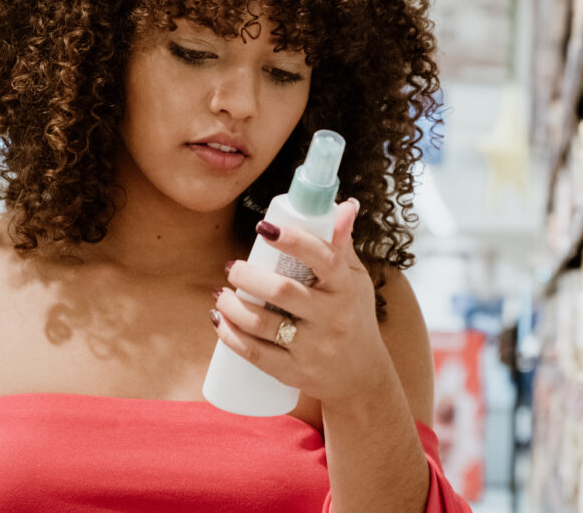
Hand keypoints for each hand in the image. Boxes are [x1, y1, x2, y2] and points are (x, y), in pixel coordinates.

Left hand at [212, 198, 392, 405]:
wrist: (363, 377)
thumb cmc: (354, 317)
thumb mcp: (355, 281)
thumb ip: (342, 244)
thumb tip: (345, 205)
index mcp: (346, 287)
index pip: (323, 258)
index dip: (293, 241)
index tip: (264, 228)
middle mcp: (332, 318)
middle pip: (282, 292)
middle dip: (248, 276)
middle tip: (232, 267)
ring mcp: (314, 348)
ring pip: (262, 323)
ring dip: (232, 306)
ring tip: (223, 294)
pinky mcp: (296, 373)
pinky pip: (256, 354)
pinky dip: (231, 337)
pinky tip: (219, 321)